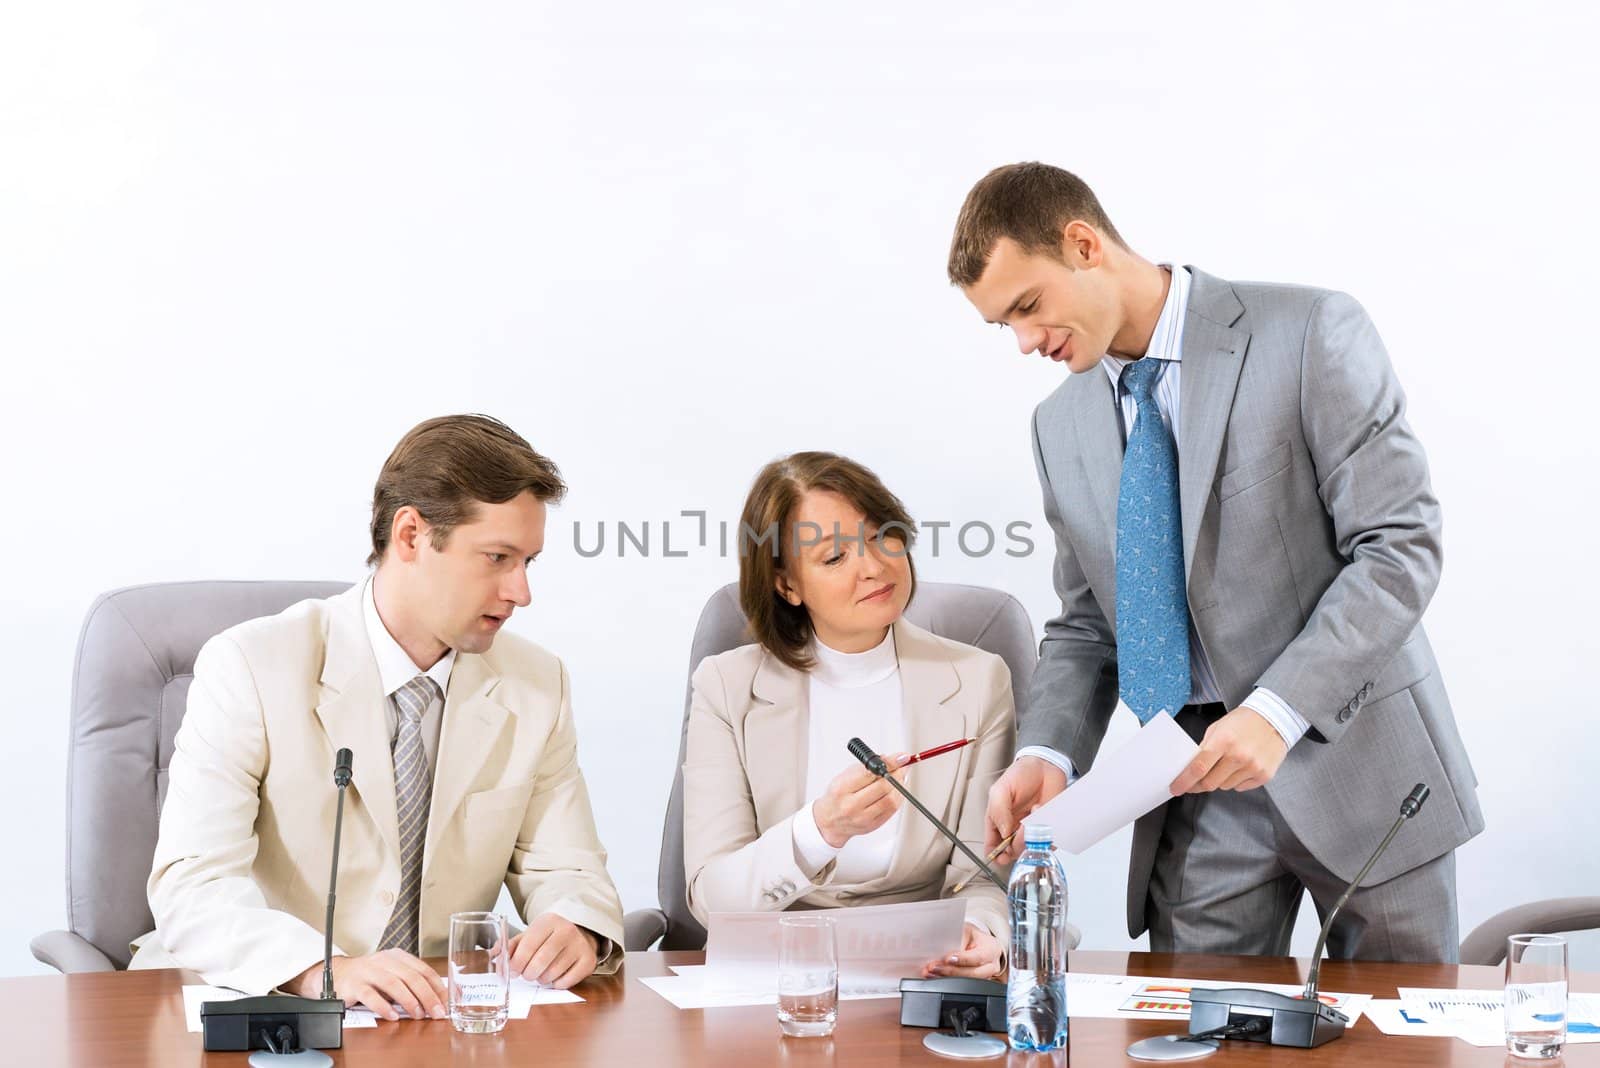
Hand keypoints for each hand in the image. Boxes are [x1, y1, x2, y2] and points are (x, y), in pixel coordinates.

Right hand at [291, 950, 445, 1020]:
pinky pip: (371, 996)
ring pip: (393, 984)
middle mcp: (384, 961)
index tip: (446, 1002)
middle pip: (411, 977)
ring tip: (418, 1014)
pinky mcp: (354, 985)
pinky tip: (393, 1016)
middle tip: (436, 1012)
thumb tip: (435, 1000)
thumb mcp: (392, 974)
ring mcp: (368, 971)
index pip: (423, 970)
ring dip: (409, 1001)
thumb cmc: (370, 977)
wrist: (338, 974)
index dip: (437, 987)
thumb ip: (410, 983)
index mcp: (397, 956)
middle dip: (427, 996)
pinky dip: (384, 1006)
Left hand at [507, 914, 599, 988]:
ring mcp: (580, 946)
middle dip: (528, 973)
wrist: (579, 931)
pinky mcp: (588, 961)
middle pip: (540, 962)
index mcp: (549, 921)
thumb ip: (511, 945)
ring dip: (542, 979)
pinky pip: (566, 982)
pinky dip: (556, 984)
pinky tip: (555, 976)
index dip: (517, 962)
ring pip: (552, 974)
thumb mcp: (530, 934)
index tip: (513, 970)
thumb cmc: (549, 936)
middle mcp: (567, 931)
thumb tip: (494, 956)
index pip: (528, 946)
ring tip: (541, 973)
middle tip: (527, 974)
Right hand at [812, 754, 908, 848]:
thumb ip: (866, 767)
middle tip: (902, 766)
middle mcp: (851, 805)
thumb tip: (889, 759)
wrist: (831, 820)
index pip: (870, 773)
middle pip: (883, 787)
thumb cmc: (838, 795)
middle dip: (897, 773)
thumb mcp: (845, 775)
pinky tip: (896, 790)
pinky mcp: (873, 825)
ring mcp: (863, 818)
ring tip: (899, 777)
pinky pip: (892, 810)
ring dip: (900, 785)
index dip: (889, 764)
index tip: (901, 758)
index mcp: (842, 788)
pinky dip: (898, 797)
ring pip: (891, 800)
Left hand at [921, 923, 1004, 979]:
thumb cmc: (973, 937)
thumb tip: (943, 948)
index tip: (947, 959)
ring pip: (968, 983)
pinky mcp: (976, 984)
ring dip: (947, 978)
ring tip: (932, 973)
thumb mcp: (967, 931)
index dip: (962, 959)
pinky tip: (936, 976)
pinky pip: (963, 986)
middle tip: (934, 967)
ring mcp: (985, 977)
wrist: (981, 944)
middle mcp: (990, 966)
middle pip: (974, 974)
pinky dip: (948, 981)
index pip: (978, 957)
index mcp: (990, 949)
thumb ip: (959, 939)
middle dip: (952, 972)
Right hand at [984, 756, 1067, 862]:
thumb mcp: (1000, 789)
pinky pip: (1049, 840)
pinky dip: (1047, 829)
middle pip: (1013, 852)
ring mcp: (1032, 830)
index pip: (993, 846)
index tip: (1001, 855)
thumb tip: (1003, 832)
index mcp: (998, 822)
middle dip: (1017, 844)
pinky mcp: (1048, 828)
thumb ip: (998, 811)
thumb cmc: (1021, 774)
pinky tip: (1042, 810)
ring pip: (1031, 848)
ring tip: (1034, 812)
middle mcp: (1014, 829)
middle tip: (1022, 827)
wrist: (1046, 766)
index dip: (996, 854)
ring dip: (1033, 834)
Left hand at [1168, 705, 1287, 794]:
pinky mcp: (1264, 775)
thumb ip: (1204, 748)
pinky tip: (1240, 766)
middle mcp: (1239, 756)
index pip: (1198, 768)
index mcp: (1223, 741)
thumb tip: (1190, 768)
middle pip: (1210, 783)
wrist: (1274, 719)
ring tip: (1226, 764)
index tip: (1176, 788)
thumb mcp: (1218, 728)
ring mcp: (1253, 767)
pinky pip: (1240, 787)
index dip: (1184, 781)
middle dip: (1199, 784)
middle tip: (1195, 782)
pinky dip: (1235, 780)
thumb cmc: (1243, 722)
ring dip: (1219, 780)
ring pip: (1225, 786)